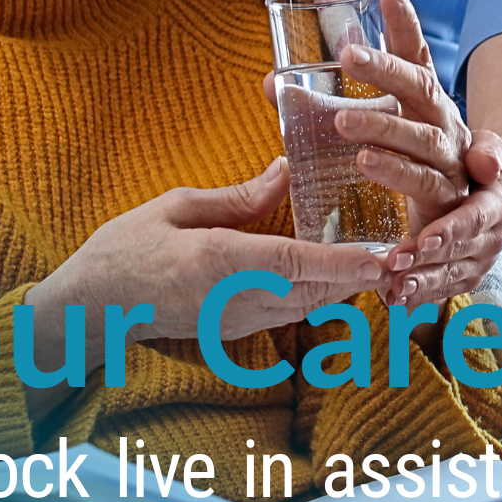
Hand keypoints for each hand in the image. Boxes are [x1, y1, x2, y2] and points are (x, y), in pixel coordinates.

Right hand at [26, 160, 385, 364]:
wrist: (93, 310)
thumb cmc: (124, 251)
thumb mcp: (174, 208)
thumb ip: (235, 198)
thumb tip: (283, 173)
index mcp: (217, 264)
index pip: (292, 265)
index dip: (342, 263)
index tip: (381, 258)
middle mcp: (235, 300)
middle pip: (315, 290)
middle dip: (363, 275)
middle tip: (408, 252)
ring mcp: (238, 320)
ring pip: (310, 305)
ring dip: (348, 285)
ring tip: (387, 258)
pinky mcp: (238, 328)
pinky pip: (292, 310)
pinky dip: (322, 292)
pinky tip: (342, 272)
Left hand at [334, 0, 473, 225]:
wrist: (461, 223)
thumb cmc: (407, 164)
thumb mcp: (372, 130)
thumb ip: (322, 107)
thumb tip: (272, 82)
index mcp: (424, 100)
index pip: (416, 54)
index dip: (405, 23)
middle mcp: (442, 122)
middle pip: (420, 88)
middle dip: (387, 69)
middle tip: (348, 54)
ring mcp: (449, 160)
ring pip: (421, 138)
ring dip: (384, 127)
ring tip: (343, 121)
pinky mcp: (447, 199)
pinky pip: (424, 184)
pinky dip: (396, 174)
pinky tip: (365, 164)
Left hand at [384, 130, 501, 305]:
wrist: (501, 188)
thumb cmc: (484, 159)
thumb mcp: (491, 145)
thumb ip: (487, 151)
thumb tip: (485, 165)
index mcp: (500, 202)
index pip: (476, 218)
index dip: (451, 230)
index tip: (424, 238)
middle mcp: (494, 237)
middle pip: (458, 251)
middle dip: (426, 260)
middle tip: (394, 263)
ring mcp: (482, 259)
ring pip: (450, 274)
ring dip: (421, 283)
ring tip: (392, 288)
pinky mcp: (468, 274)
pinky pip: (444, 288)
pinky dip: (420, 297)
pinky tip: (395, 302)